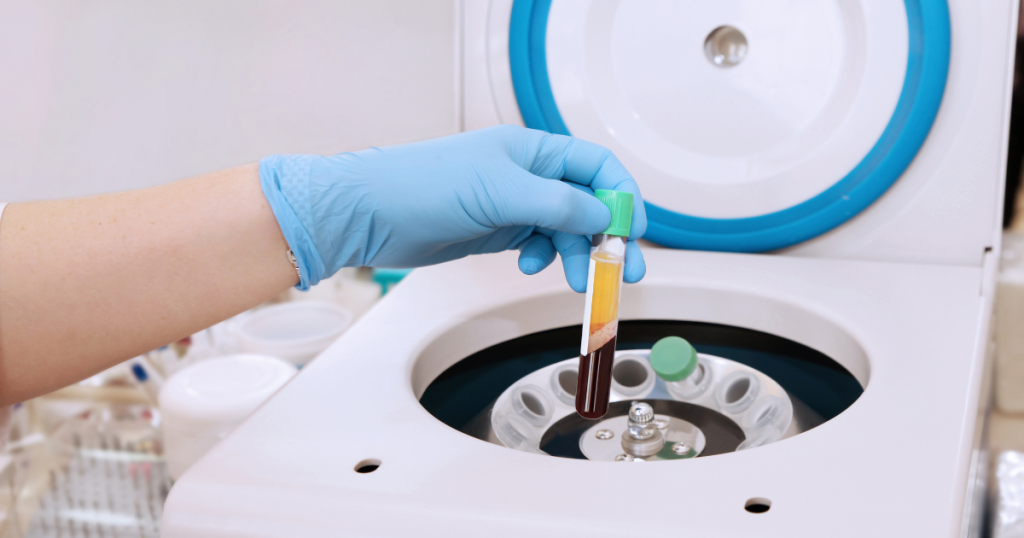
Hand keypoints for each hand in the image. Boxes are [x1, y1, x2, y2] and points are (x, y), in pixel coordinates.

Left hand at [259, 125, 646, 291]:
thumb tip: (603, 215)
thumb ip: (557, 204)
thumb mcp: (500, 192)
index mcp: (533, 150)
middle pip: (586, 202)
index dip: (621, 197)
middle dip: (608, 236)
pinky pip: (538, 243)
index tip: (633, 232)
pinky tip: (530, 265)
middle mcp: (527, 174)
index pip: (596, 166)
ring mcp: (512, 203)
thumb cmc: (423, 185)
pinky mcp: (496, 229)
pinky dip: (543, 257)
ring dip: (578, 254)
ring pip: (564, 229)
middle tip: (623, 272)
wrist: (370, 214)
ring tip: (580, 280)